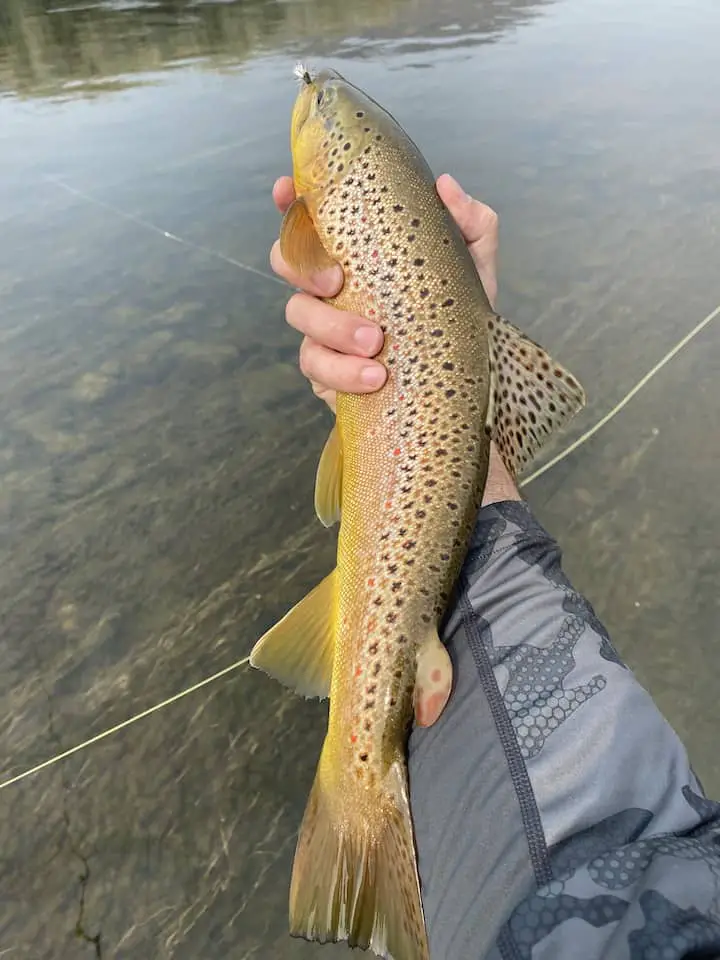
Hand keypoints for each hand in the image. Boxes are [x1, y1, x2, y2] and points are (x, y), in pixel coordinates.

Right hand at [270, 173, 498, 412]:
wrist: (464, 379)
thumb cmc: (460, 315)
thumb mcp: (474, 268)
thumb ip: (471, 224)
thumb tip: (445, 186)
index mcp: (358, 254)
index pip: (313, 219)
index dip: (289, 201)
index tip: (286, 190)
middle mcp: (332, 286)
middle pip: (287, 261)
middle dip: (302, 266)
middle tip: (336, 282)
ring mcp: (325, 329)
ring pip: (298, 314)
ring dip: (333, 327)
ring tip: (375, 343)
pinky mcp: (328, 372)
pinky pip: (316, 366)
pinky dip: (343, 371)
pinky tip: (376, 376)